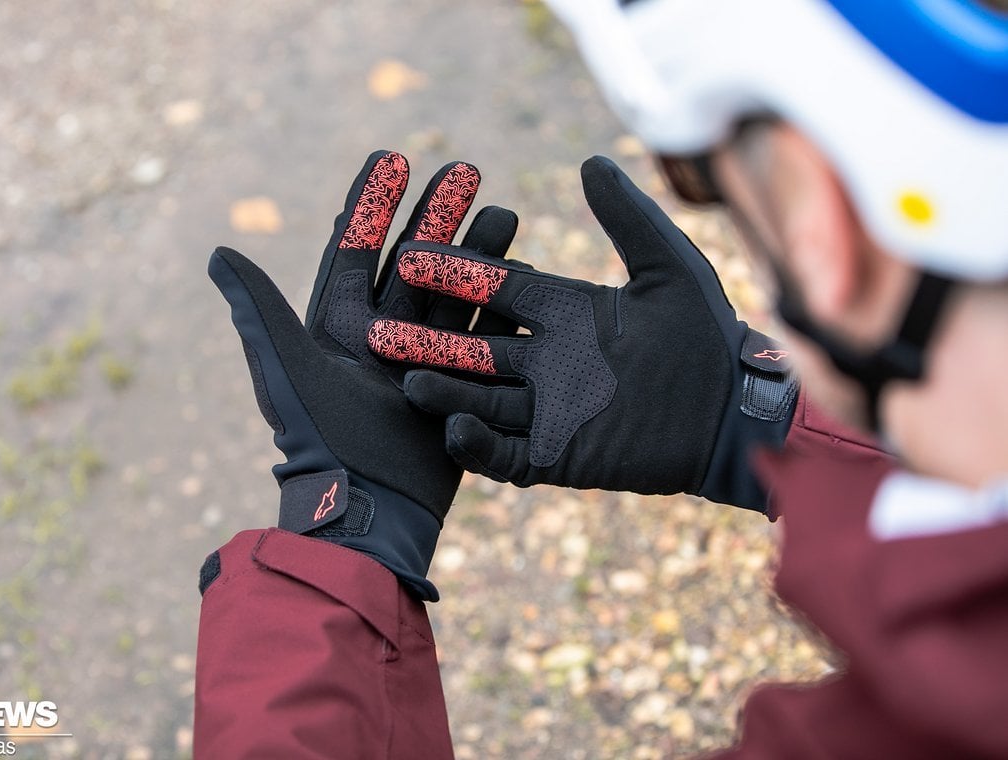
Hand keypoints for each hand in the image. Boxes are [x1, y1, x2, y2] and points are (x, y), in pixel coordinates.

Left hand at [209, 151, 516, 598]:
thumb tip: (216, 252)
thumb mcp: (285, 369)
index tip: (391, 155)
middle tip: (466, 167)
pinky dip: (500, 302)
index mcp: (339, 327)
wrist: (368, 507)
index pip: (356, 249)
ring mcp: (423, 361)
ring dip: (478, 251)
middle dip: (438, 214)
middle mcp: (382, 338)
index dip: (371, 203)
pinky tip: (523, 268)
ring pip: (454, 292)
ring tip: (506, 211)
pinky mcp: (458, 386)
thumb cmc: (319, 440)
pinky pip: (482, 334)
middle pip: (414, 262)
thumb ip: (257, 310)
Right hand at [366, 156, 796, 511]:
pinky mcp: (557, 456)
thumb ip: (628, 217)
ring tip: (405, 382)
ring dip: (442, 393)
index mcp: (563, 314)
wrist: (735, 413)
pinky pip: (505, 455)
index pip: (498, 291)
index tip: (412, 253)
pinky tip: (454, 431)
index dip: (458, 274)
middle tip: (378, 328)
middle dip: (427, 339)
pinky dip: (477, 447)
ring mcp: (548, 411)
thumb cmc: (708, 336)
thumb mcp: (669, 267)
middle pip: (472, 347)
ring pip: (478, 400)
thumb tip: (591, 161)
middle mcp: (545, 361)